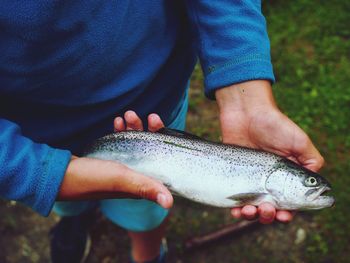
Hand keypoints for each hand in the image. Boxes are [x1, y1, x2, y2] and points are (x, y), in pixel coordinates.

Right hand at [57, 111, 172, 208]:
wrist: (58, 175)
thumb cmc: (91, 180)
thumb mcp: (121, 180)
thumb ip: (144, 187)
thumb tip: (169, 203)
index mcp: (139, 182)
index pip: (160, 161)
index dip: (163, 142)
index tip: (158, 125)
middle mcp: (132, 175)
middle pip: (149, 148)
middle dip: (148, 130)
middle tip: (146, 116)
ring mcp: (119, 166)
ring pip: (134, 143)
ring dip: (134, 128)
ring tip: (127, 115)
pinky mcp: (107, 159)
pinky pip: (119, 142)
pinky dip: (121, 131)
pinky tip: (118, 122)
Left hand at [216, 80, 323, 223]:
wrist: (246, 112)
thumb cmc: (275, 125)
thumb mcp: (300, 141)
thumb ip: (311, 162)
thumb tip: (317, 186)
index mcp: (287, 176)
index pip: (290, 201)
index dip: (289, 212)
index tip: (284, 215)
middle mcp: (269, 181)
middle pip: (271, 207)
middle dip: (270, 214)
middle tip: (268, 210)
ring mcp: (251, 179)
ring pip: (253, 207)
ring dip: (253, 215)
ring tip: (251, 211)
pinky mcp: (234, 176)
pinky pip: (234, 199)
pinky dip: (236, 209)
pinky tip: (236, 211)